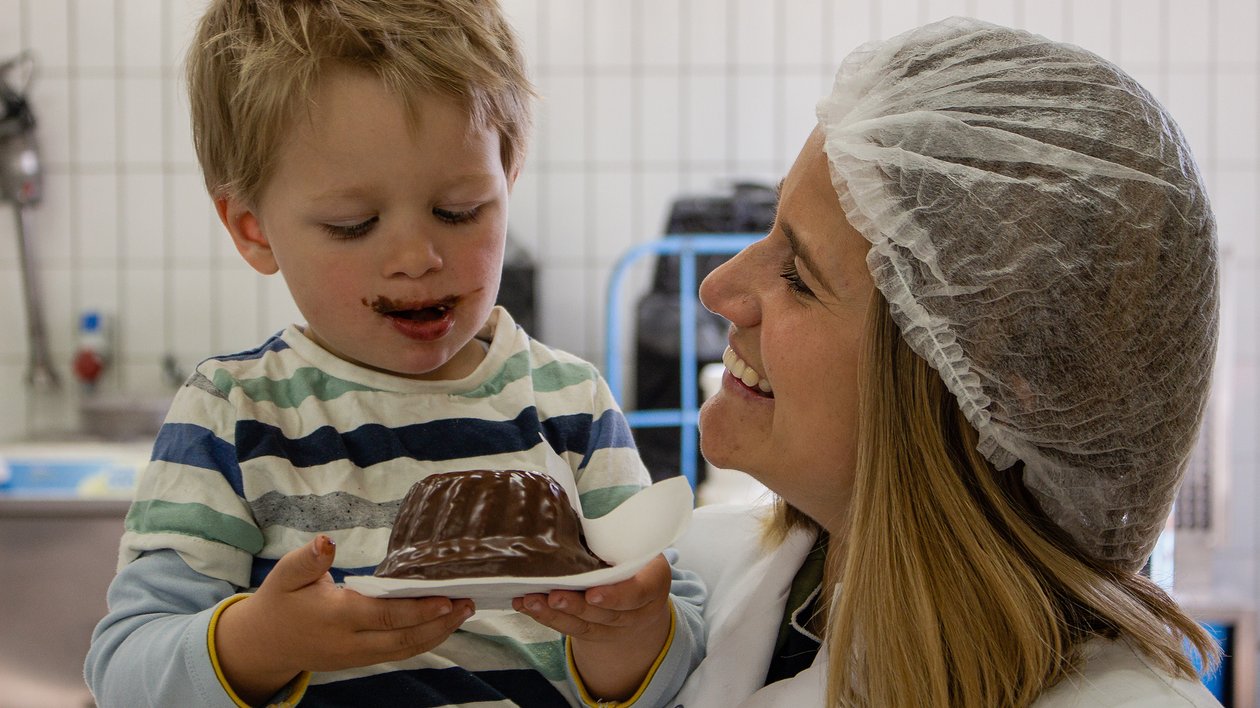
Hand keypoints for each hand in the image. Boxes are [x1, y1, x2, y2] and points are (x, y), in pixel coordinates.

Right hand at [215, 535, 474, 703]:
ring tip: (465, 610)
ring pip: (405, 649)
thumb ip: (307, 559)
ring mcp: (358, 655)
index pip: (382, 616)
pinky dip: (425, 639)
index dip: (416, 610)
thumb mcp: (285, 575)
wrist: (264, 644)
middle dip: (439, 623)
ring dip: (438, 633)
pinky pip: (399, 652)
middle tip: (469, 603)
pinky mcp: (363, 659)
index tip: (445, 598)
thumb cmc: (280, 601)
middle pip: (402, 639)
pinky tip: (444, 623)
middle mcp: (351, 642)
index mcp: (335, 617)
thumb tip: (326, 541)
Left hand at [513, 554, 672, 700]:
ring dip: (555, 613)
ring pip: (585, 624)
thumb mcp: (641, 546)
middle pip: (607, 614)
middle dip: (578, 606)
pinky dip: (546, 616)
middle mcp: (638, 609)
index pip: (638, 593)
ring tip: (531, 600)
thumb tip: (581, 517)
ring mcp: (616, 626)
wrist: (645, 590)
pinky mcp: (595, 632)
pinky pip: (571, 628)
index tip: (593, 594)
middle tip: (554, 596)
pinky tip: (525, 605)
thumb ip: (620, 538)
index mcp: (654, 582)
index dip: (616, 596)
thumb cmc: (638, 558)